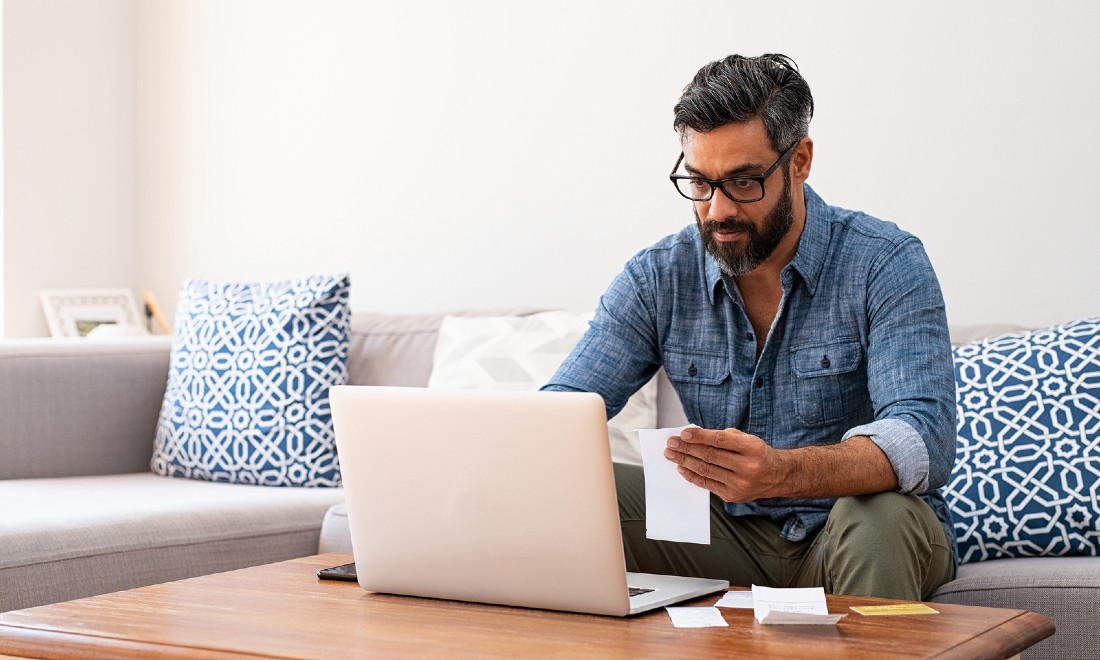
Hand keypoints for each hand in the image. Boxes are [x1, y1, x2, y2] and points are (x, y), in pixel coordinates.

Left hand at [663, 427, 786, 502]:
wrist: (776, 476)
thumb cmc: (756, 453)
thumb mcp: (747, 439)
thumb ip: (723, 437)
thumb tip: (693, 436)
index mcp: (752, 448)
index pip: (720, 441)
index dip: (700, 436)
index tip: (683, 433)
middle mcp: (748, 467)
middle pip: (710, 456)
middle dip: (686, 448)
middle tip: (670, 443)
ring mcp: (740, 484)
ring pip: (706, 470)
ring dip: (684, 461)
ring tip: (671, 454)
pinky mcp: (733, 496)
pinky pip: (707, 484)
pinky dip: (692, 475)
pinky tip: (682, 467)